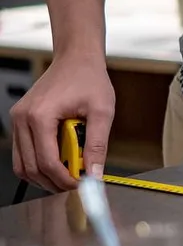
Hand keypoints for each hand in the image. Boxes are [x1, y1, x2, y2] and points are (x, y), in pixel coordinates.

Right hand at [10, 55, 114, 191]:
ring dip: (44, 176)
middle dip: (53, 181)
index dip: (64, 179)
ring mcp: (18, 120)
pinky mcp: (20, 120)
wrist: (76, 59)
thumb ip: (97, 144)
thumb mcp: (103, 111)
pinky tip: (59, 164)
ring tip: (68, 177)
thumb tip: (94, 173)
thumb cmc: (89, 79)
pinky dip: (37, 163)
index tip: (81, 186)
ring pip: (22, 163)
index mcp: (40, 116)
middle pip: (30, 167)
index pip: (47, 161)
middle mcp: (22, 119)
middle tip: (75, 185)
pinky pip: (22, 152)